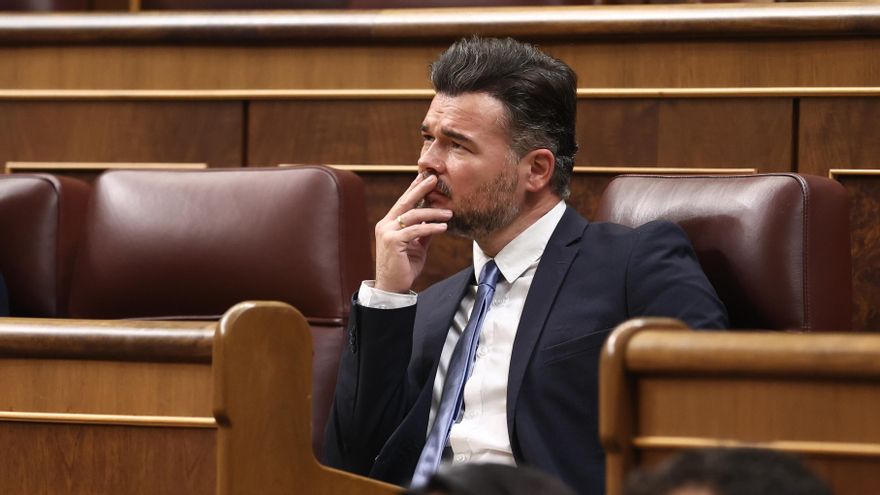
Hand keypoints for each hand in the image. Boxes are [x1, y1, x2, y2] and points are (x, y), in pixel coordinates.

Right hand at [375, 173, 452, 293]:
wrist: (392, 288)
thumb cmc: (404, 268)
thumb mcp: (416, 247)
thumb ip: (423, 233)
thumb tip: (435, 221)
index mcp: (388, 224)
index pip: (403, 203)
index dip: (414, 189)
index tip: (426, 177)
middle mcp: (385, 225)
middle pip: (405, 202)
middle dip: (420, 189)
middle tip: (434, 178)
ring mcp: (387, 233)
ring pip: (412, 216)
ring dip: (433, 213)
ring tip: (449, 213)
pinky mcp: (393, 242)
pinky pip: (415, 231)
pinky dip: (430, 228)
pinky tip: (443, 227)